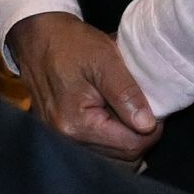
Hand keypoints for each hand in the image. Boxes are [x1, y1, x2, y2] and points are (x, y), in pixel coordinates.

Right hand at [7, 13, 157, 160]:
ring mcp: (62, 140)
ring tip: (128, 109)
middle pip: (122, 157)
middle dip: (140, 135)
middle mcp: (66, 139)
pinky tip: (114, 115)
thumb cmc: (71, 43)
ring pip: (111, 157)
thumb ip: (126, 93)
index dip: (152, 128)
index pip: (131, 145)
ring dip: (126, 137)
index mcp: (77, 124)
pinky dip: (112, 137)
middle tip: (144, 106)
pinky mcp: (62, 135)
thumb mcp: (105, 60)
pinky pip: (97, 149)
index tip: (156, 106)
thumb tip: (147, 125)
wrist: (37, 36)